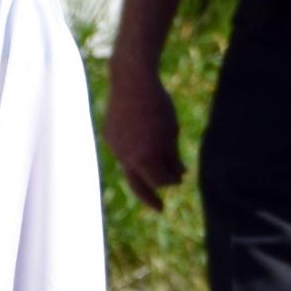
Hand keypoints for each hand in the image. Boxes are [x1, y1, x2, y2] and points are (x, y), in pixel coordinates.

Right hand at [104, 55, 184, 203]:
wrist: (132, 81)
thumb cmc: (158, 106)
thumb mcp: (172, 132)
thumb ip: (173, 157)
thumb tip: (179, 177)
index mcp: (145, 159)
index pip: (160, 181)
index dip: (172, 181)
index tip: (181, 177)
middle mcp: (126, 157)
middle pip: (138, 185)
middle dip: (150, 198)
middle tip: (160, 209)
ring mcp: (115, 148)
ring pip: (130, 167)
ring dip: (143, 171)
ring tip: (154, 171)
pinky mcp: (109, 137)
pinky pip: (123, 152)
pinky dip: (135, 154)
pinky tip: (142, 146)